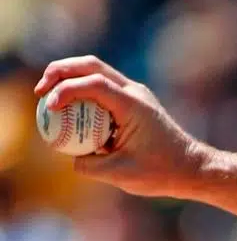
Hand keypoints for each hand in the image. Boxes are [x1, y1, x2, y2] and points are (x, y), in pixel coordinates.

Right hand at [35, 56, 208, 198]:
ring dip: (70, 79)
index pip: (93, 84)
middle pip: (91, 66)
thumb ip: (90, 165)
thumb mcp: (121, 174)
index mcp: (133, 105)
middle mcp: (135, 93)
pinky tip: (70, 112)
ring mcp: (136, 94)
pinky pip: (103, 89)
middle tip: (40, 91)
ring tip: (48, 98)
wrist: (192, 168)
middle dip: (60, 72)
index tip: (48, 106)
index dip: (65, 90)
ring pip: (97, 72)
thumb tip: (70, 155)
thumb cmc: (162, 172)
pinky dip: (83, 93)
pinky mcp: (134, 102)